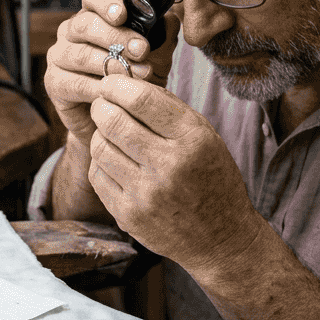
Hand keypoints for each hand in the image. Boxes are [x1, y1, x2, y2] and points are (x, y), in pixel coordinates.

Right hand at [44, 0, 178, 142]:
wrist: (117, 122)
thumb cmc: (133, 82)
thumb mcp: (155, 57)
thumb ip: (162, 38)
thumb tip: (171, 20)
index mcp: (94, 16)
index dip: (106, 2)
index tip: (123, 15)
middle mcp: (71, 32)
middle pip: (85, 24)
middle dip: (117, 37)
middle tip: (142, 50)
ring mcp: (59, 56)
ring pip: (80, 53)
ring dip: (111, 64)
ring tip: (139, 74)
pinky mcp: (54, 83)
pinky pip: (74, 82)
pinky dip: (96, 88)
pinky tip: (114, 93)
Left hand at [86, 74, 264, 274]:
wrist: (221, 238)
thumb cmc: (212, 177)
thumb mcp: (205, 136)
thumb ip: (168, 109)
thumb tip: (125, 81)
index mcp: (192, 139)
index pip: (141, 99)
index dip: (117, 85)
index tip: (111, 82)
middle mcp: (169, 166)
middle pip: (113, 120)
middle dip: (102, 105)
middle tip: (103, 104)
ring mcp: (146, 194)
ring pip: (99, 146)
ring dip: (100, 133)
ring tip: (111, 133)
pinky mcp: (128, 215)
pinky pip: (98, 174)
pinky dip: (101, 161)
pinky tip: (114, 159)